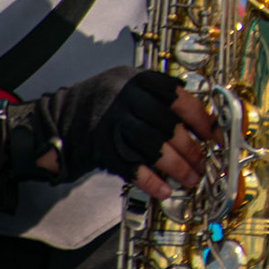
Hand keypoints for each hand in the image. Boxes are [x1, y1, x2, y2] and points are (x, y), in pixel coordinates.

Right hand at [9, 67, 216, 199]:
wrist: (55, 120)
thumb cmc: (100, 104)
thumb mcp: (127, 86)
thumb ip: (158, 99)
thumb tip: (198, 125)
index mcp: (136, 80)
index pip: (177, 96)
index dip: (201, 118)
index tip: (213, 135)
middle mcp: (124, 99)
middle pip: (167, 126)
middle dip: (191, 150)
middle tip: (204, 164)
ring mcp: (111, 124)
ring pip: (153, 148)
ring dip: (177, 168)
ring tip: (190, 179)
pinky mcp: (101, 148)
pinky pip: (132, 167)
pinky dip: (151, 181)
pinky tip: (165, 189)